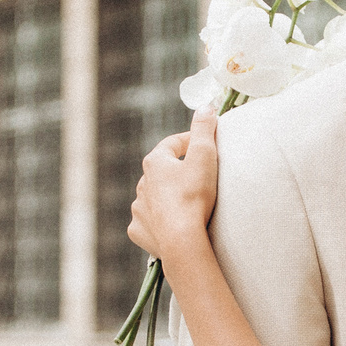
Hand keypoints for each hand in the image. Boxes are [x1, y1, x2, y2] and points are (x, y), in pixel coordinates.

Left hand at [128, 107, 219, 258]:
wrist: (181, 239)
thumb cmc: (193, 195)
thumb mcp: (204, 156)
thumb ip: (204, 129)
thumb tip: (206, 106)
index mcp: (155, 163)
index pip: (173, 144)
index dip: (190, 141)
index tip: (205, 144)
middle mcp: (142, 184)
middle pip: (161, 172)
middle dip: (177, 171)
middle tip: (198, 177)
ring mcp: (139, 208)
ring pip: (153, 197)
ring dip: (167, 197)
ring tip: (186, 204)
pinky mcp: (139, 230)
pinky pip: (148, 222)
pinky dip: (159, 222)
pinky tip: (171, 225)